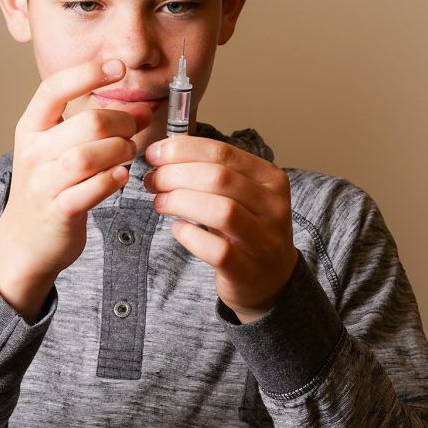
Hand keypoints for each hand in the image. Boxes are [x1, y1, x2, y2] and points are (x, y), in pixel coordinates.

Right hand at [0, 59, 152, 320]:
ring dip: (119, 151)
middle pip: (87, 123)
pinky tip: (120, 177)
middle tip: (136, 126)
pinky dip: (112, 181)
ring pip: (89, 156)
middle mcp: (33, 152)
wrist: (25, 242)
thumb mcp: (55, 149)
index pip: (55, 88)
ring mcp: (43, 183)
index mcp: (30, 128)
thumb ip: (89, 127)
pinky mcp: (58, 211)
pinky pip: (91, 189)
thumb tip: (138, 109)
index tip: (118, 67)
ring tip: (127, 154)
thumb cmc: (48, 188)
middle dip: (122, 121)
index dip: (89, 73)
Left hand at [143, 136, 298, 323]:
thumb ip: (208, 172)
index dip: (182, 150)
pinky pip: (218, 251)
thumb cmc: (245, 228)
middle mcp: (274, 207)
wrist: (270, 277)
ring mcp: (265, 241)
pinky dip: (191, 237)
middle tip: (153, 180)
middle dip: (176, 175)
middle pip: (220, 178)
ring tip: (160, 202)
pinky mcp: (249, 272)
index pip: (223, 152)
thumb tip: (161, 154)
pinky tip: (177, 229)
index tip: (155, 154)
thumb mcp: (237, 194)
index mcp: (270, 178)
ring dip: (181, 202)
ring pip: (222, 211)